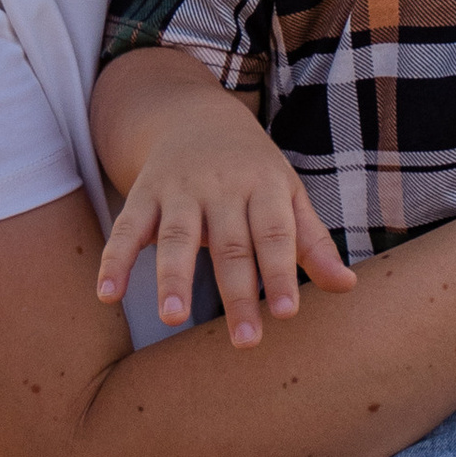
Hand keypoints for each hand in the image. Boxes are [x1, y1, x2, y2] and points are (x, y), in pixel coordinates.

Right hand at [95, 86, 355, 346]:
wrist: (194, 114)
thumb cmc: (252, 169)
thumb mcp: (287, 195)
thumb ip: (312, 243)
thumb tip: (348, 287)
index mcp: (264, 186)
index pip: (275, 234)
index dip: (281, 272)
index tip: (287, 313)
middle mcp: (222, 186)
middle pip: (230, 245)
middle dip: (237, 294)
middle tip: (245, 342)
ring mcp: (179, 189)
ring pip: (176, 235)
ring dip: (172, 277)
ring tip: (172, 318)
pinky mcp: (143, 194)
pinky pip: (127, 228)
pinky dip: (115, 260)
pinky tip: (107, 295)